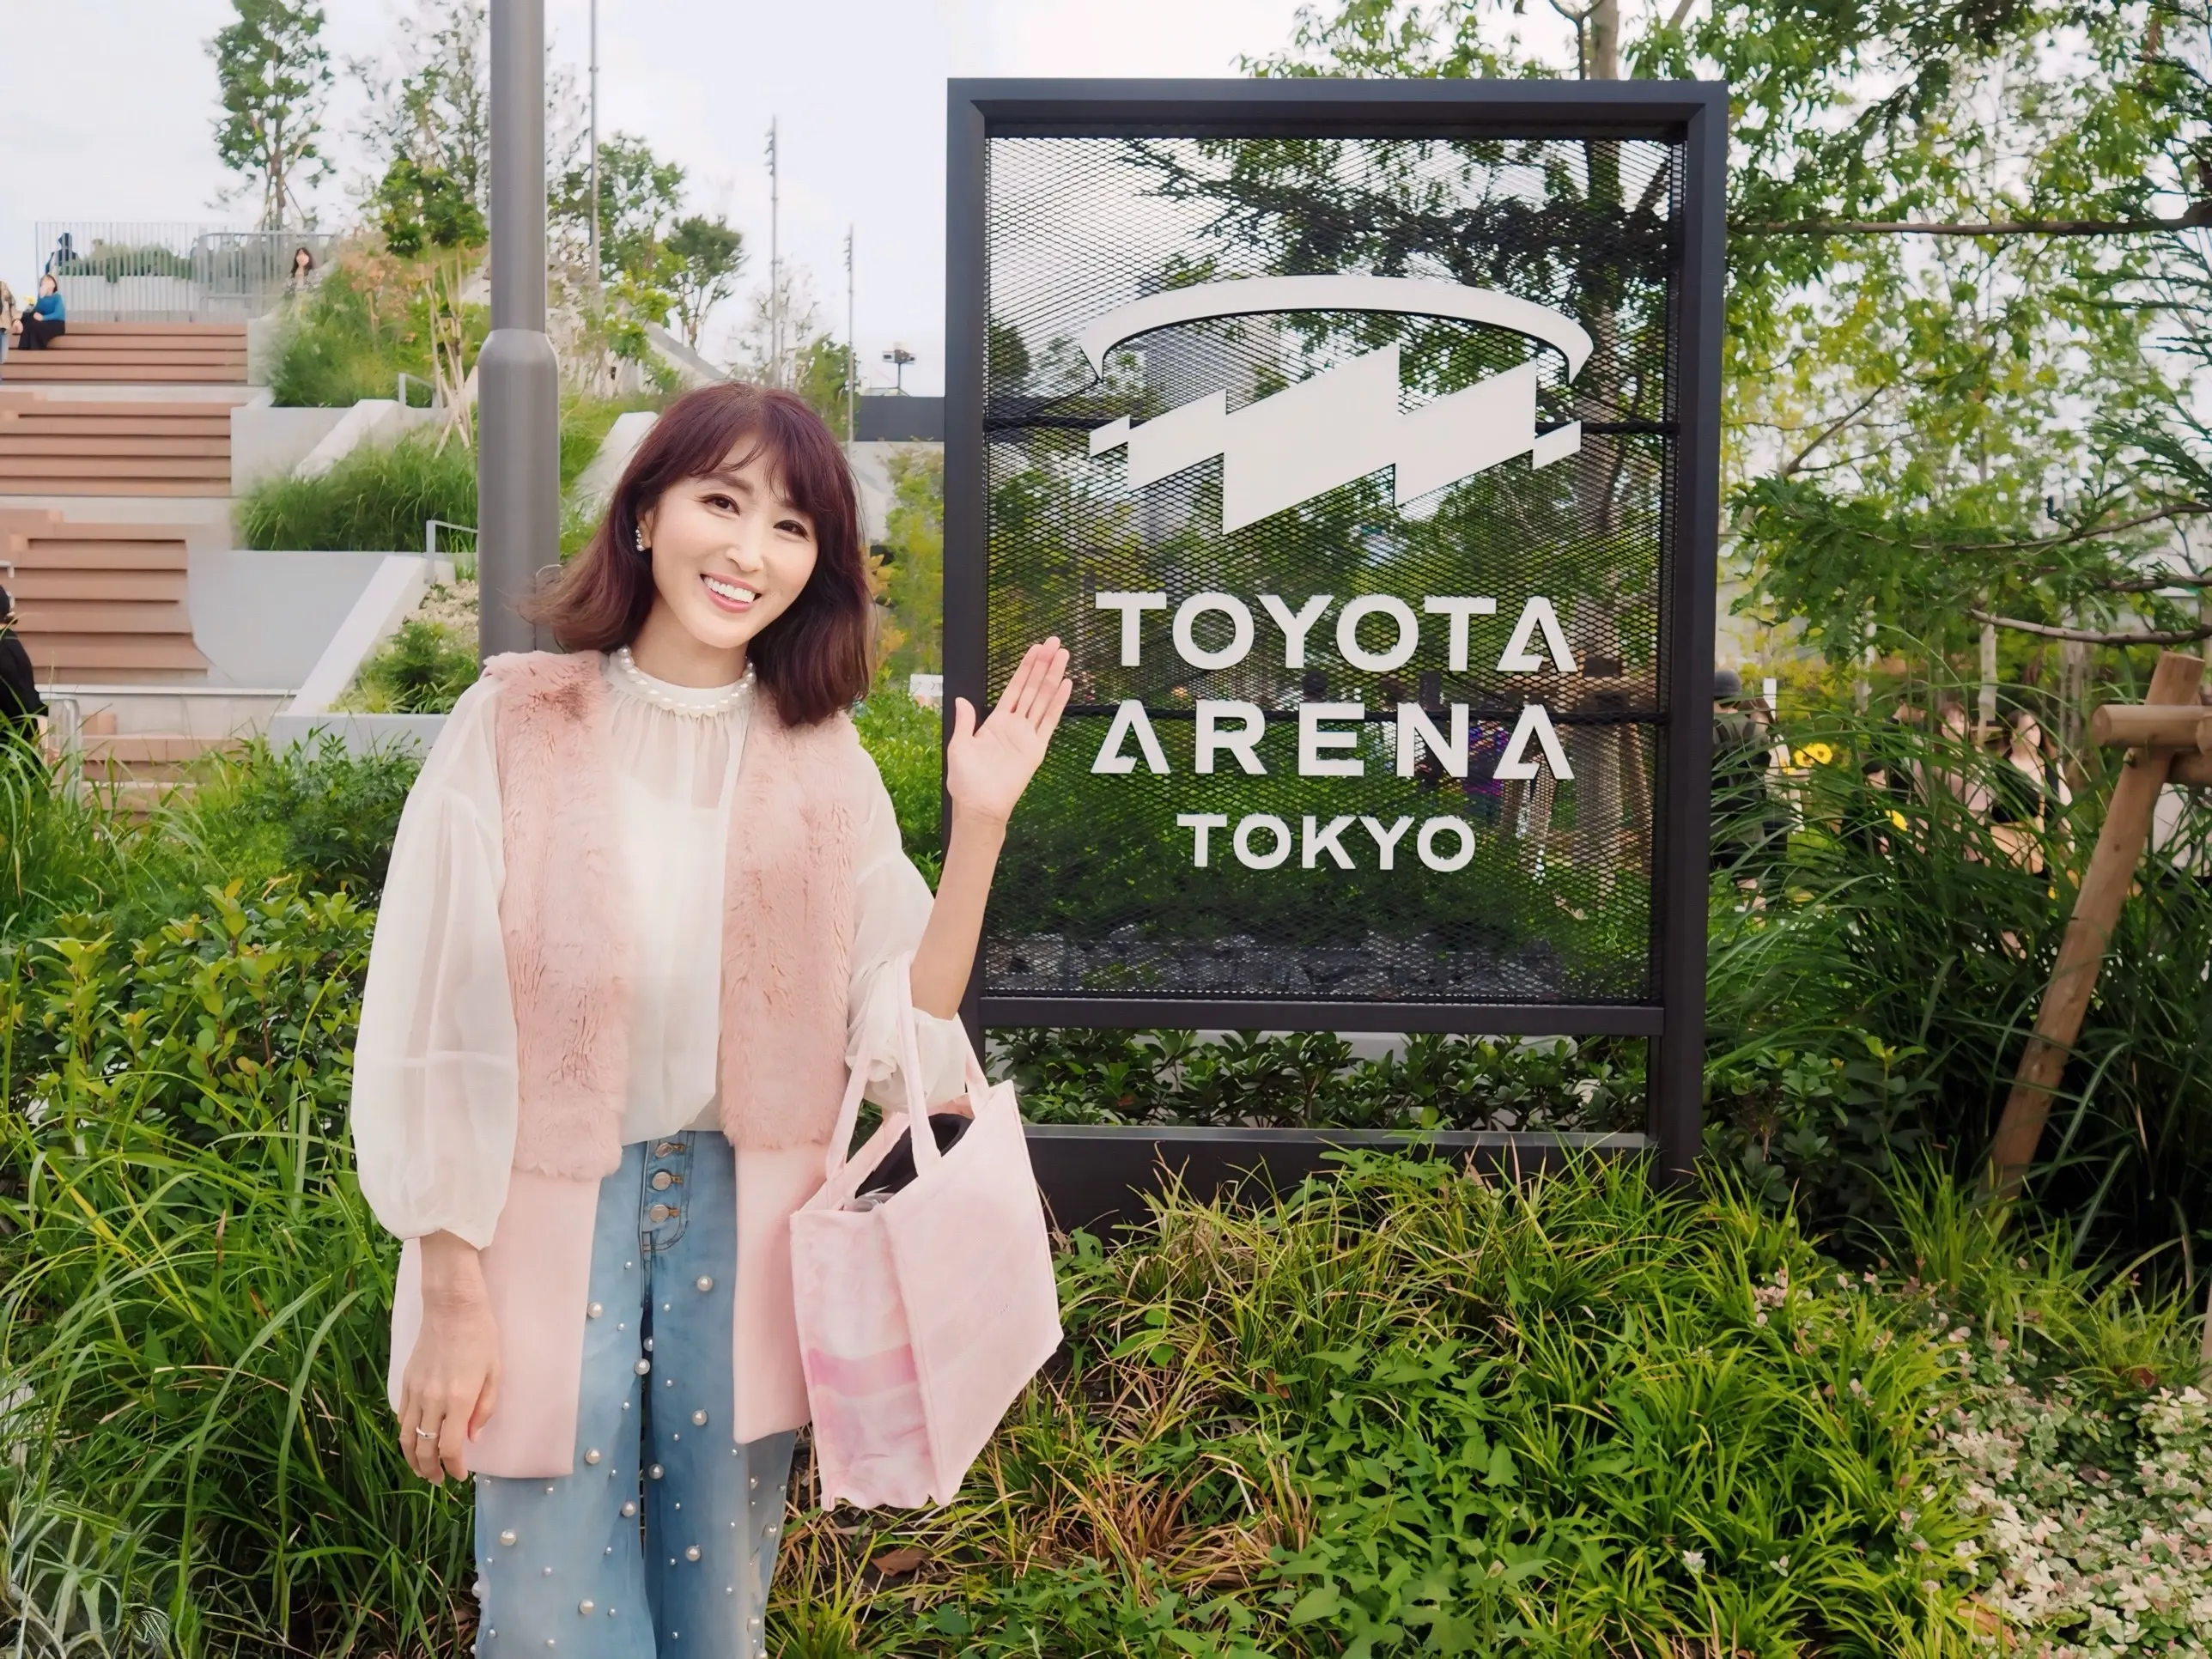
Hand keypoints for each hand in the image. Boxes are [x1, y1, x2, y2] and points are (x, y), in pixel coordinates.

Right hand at [396, 1234, 500, 1483]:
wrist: (452, 1306)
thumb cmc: (481, 1336)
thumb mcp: (495, 1372)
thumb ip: (485, 1409)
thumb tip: (471, 1438)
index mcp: (459, 1399)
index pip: (449, 1447)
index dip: (453, 1467)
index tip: (459, 1475)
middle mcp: (433, 1400)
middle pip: (424, 1448)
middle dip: (430, 1470)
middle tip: (438, 1480)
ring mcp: (415, 1391)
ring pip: (406, 1436)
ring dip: (413, 1458)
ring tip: (422, 1469)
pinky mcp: (405, 1382)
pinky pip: (400, 1417)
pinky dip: (404, 1435)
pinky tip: (413, 1441)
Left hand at [945, 638, 1071, 827]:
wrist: (979, 806)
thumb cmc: (966, 781)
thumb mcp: (959, 746)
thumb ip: (965, 722)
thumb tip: (961, 700)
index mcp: (995, 723)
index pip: (1013, 688)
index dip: (1024, 668)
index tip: (1035, 650)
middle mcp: (1014, 726)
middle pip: (1032, 688)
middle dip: (1043, 665)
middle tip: (1055, 642)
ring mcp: (1027, 736)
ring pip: (1042, 699)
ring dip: (1052, 677)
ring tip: (1063, 655)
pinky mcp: (1036, 749)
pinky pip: (1049, 722)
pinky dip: (1058, 703)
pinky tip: (1065, 685)